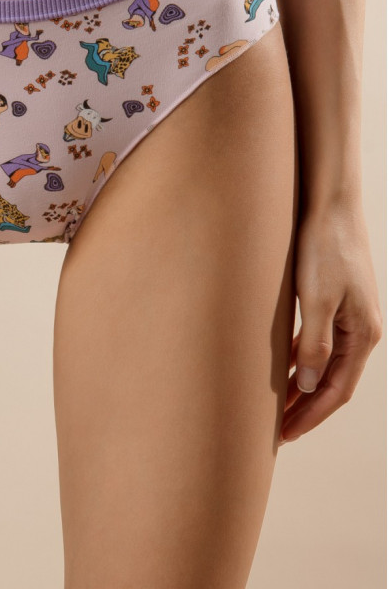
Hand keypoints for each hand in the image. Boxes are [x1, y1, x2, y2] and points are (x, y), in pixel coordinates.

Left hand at [279, 197, 382, 444]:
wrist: (331, 205)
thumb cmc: (324, 248)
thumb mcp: (316, 299)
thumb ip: (313, 344)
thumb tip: (309, 386)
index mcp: (363, 334)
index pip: (337, 390)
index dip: (311, 415)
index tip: (285, 435)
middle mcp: (361, 329)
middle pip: (333, 381)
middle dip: (307, 407)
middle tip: (278, 431)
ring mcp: (350, 314)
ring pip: (325, 361)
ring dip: (303, 384)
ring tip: (277, 405)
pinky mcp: (336, 299)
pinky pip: (319, 340)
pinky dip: (301, 357)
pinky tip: (283, 364)